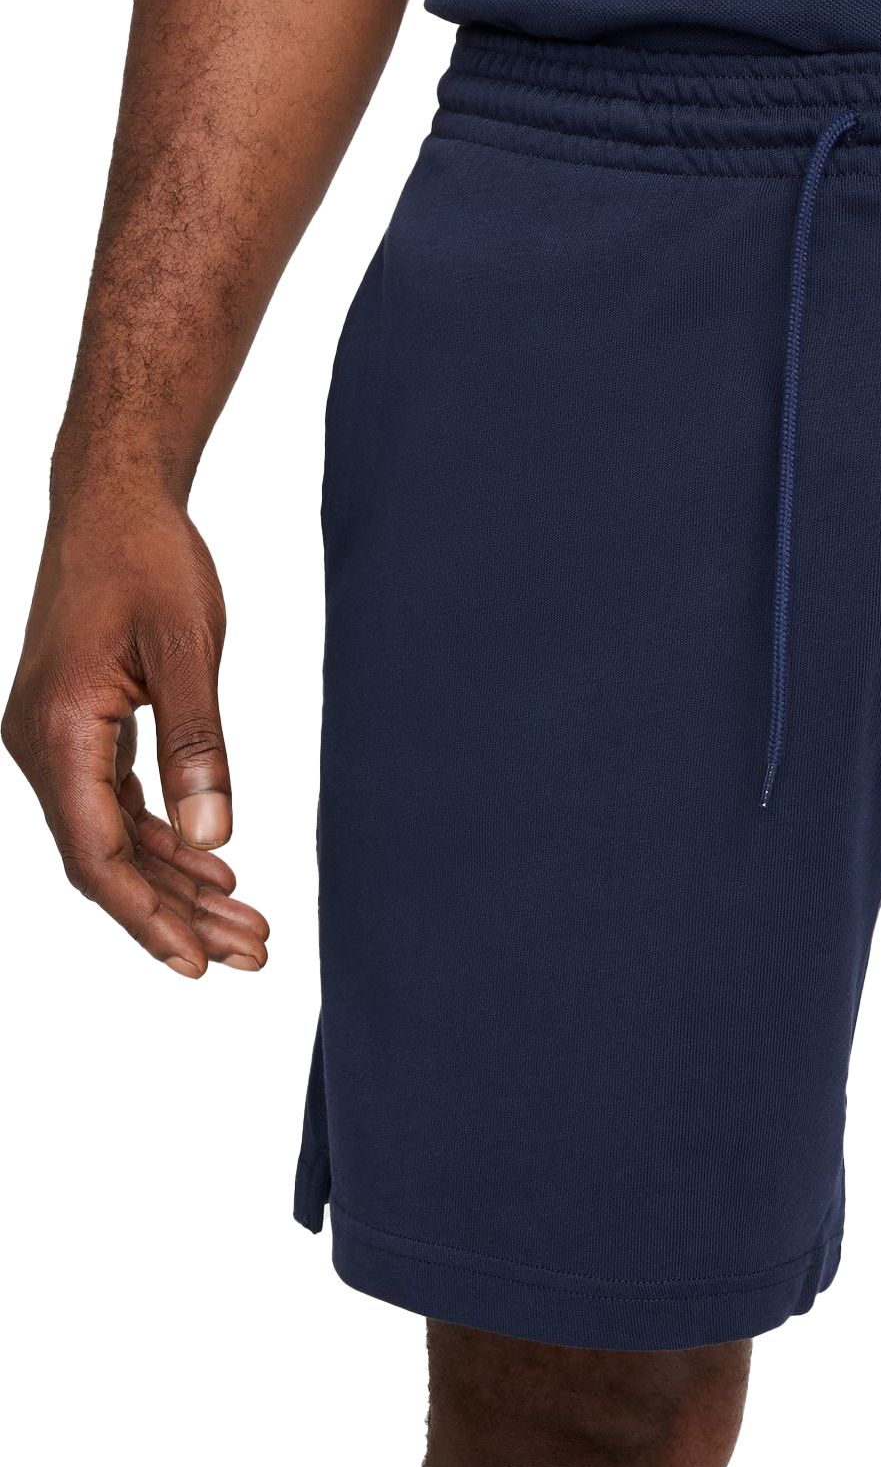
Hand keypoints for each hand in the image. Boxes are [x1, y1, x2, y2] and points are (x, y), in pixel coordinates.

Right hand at [4, 494, 268, 977]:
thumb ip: (199, 745)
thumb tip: (217, 837)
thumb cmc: (149, 562)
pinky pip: (117, 807)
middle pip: (109, 859)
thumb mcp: (186, 650)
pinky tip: (217, 871)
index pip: (97, 853)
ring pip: (116, 839)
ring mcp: (55, 742)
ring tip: (248, 926)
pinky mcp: (79, 731)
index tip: (198, 964)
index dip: (148, 915)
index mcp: (57, 732)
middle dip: (179, 915)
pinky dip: (167, 841)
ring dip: (179, 885)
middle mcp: (41, 747)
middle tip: (254, 954)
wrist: (112, 502)